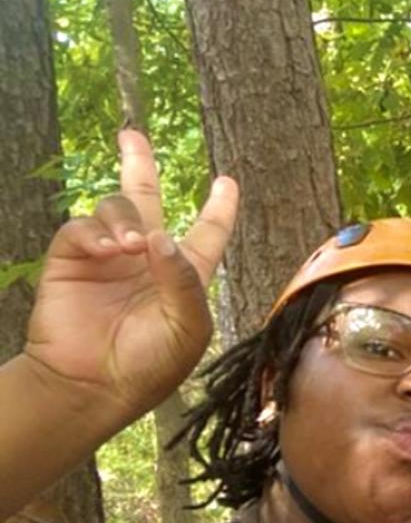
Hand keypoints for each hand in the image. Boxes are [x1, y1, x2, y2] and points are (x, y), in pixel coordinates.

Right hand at [22, 130, 237, 421]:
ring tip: (130, 245)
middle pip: (146, 199)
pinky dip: (96, 232)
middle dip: (138, 164)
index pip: (207, 232)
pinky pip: (82, 228)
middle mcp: (145, 258)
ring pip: (116, 208)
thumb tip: (161, 235)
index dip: (219, 208)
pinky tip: (109, 250)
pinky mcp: (72, 260)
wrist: (91, 386)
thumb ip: (183, 280)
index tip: (226, 181)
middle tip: (131, 136)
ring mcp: (107, 257)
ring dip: (126, 217)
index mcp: (183, 274)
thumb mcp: (187, 327)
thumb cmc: (149, 364)